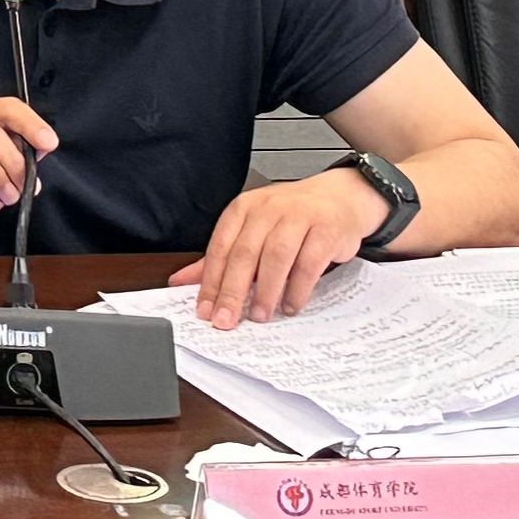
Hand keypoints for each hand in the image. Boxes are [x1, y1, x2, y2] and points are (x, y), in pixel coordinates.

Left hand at [167, 169, 388, 329]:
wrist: (339, 198)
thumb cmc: (291, 218)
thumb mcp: (252, 230)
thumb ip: (220, 257)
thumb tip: (179, 282)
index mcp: (244, 208)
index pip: (221, 246)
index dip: (210, 281)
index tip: (205, 310)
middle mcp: (269, 208)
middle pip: (245, 253)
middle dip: (232, 291)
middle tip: (226, 320)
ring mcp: (299, 216)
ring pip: (276, 256)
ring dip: (265, 291)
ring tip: (260, 316)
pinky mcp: (326, 229)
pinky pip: (309, 262)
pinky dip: (298, 288)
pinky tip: (290, 305)